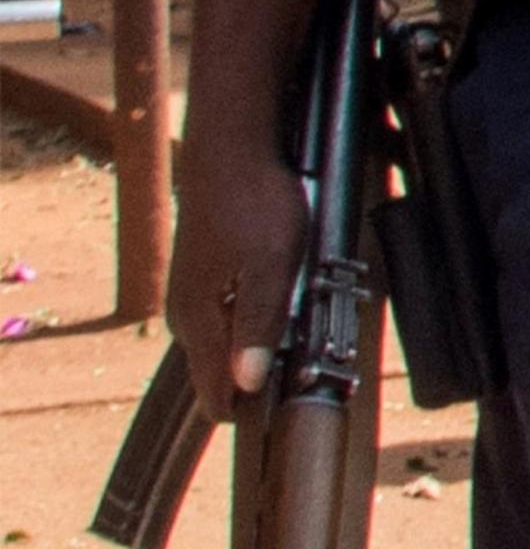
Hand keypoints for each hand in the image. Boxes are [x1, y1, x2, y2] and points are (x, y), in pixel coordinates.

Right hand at [166, 133, 304, 421]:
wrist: (232, 146)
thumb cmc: (253, 200)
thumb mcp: (271, 264)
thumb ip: (259, 325)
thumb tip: (247, 384)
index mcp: (198, 320)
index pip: (212, 393)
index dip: (247, 411)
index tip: (286, 414)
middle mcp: (188, 314)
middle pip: (220, 370)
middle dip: (259, 378)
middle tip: (311, 371)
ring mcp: (194, 292)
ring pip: (227, 339)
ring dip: (260, 345)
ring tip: (304, 332)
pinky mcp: (206, 272)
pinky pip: (229, 311)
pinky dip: (255, 317)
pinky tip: (284, 298)